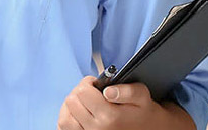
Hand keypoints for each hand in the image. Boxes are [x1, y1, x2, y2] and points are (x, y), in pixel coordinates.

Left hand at [57, 77, 193, 129]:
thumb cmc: (142, 112)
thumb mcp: (142, 96)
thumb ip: (127, 90)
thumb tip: (108, 91)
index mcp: (110, 117)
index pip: (83, 91)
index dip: (88, 83)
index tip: (96, 84)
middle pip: (72, 101)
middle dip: (80, 92)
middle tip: (91, 92)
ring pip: (65, 117)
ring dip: (72, 106)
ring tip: (84, 102)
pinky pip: (65, 129)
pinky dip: (69, 118)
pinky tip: (79, 113)